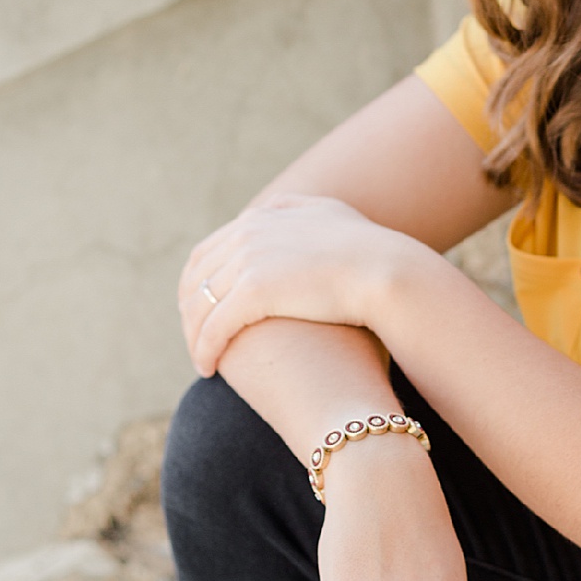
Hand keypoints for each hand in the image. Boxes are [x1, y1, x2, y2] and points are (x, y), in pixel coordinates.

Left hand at [178, 194, 412, 375]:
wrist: (390, 273)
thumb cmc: (374, 256)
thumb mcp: (333, 218)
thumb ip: (303, 212)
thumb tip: (287, 212)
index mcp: (264, 217)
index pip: (210, 249)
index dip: (199, 282)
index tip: (201, 308)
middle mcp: (249, 232)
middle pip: (198, 275)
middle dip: (189, 310)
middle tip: (194, 338)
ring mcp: (249, 259)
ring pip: (201, 303)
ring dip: (193, 334)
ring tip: (201, 360)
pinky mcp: (254, 291)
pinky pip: (213, 326)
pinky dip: (204, 348)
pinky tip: (207, 368)